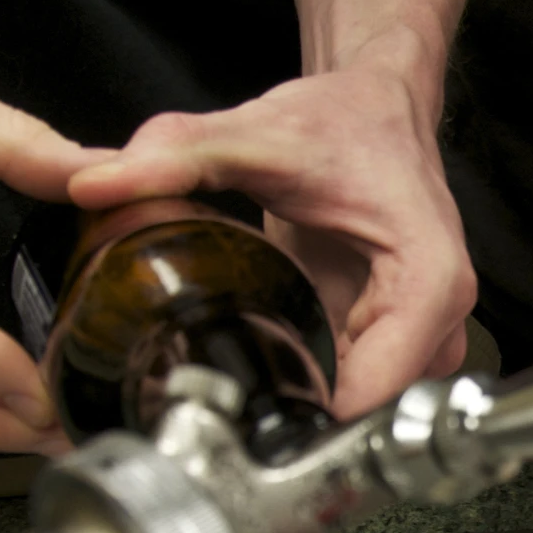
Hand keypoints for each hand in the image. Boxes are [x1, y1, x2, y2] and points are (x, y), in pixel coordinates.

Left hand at [68, 59, 474, 417]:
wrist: (379, 111)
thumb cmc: (346, 124)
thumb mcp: (257, 134)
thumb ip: (177, 156)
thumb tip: (94, 183)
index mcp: (427, 277)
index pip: (378, 390)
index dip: (309, 416)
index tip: (240, 418)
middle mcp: (438, 318)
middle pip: (370, 414)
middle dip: (296, 420)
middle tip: (219, 406)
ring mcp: (422, 338)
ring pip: (363, 412)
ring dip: (302, 409)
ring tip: (236, 386)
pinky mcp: (396, 344)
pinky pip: (353, 392)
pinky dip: (308, 389)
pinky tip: (263, 369)